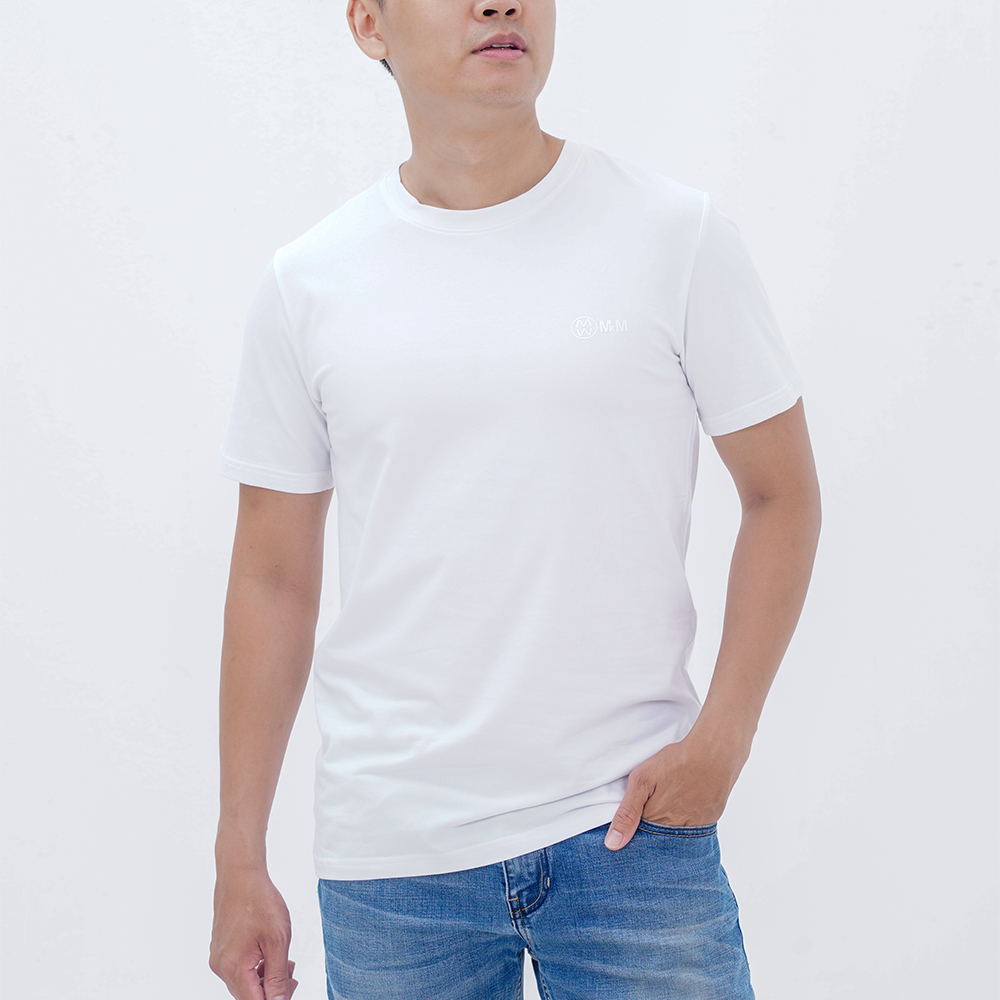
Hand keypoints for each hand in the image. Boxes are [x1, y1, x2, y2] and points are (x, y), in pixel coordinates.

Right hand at [209, 866, 298, 999]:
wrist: (240, 875)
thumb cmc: (259, 901)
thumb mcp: (278, 940)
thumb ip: (278, 976)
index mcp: (234, 967)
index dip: (275, 999)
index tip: (291, 986)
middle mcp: (221, 967)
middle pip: (248, 995)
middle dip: (271, 990)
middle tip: (291, 973)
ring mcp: (218, 958)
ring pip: (243, 983)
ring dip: (264, 979)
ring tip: (284, 961)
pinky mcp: (219, 949)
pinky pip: (237, 969)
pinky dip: (254, 968)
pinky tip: (268, 954)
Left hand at [603, 731, 747, 849]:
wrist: (713, 753)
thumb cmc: (675, 762)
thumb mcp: (642, 781)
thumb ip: (626, 813)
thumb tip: (612, 845)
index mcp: (657, 822)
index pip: (642, 840)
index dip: (636, 834)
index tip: (634, 829)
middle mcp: (678, 830)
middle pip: (661, 840)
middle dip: (654, 834)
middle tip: (654, 811)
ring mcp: (697, 825)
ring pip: (680, 836)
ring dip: (672, 829)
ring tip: (670, 807)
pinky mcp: (711, 817)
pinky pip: (697, 829)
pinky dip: (690, 823)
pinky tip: (686, 806)